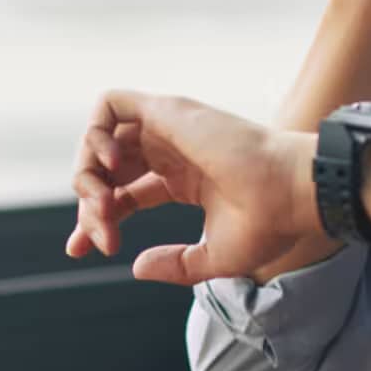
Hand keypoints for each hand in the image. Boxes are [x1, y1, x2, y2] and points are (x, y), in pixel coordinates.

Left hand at [64, 90, 318, 286]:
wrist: (289, 194)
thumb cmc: (267, 224)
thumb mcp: (212, 258)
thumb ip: (173, 265)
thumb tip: (135, 267)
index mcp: (183, 180)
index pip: (124, 194)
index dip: (97, 218)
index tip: (81, 250)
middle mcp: (171, 151)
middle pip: (107, 171)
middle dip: (88, 205)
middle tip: (97, 239)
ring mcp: (168, 129)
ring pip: (101, 139)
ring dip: (87, 173)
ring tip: (103, 205)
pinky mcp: (167, 110)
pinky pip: (110, 104)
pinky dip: (96, 132)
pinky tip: (110, 166)